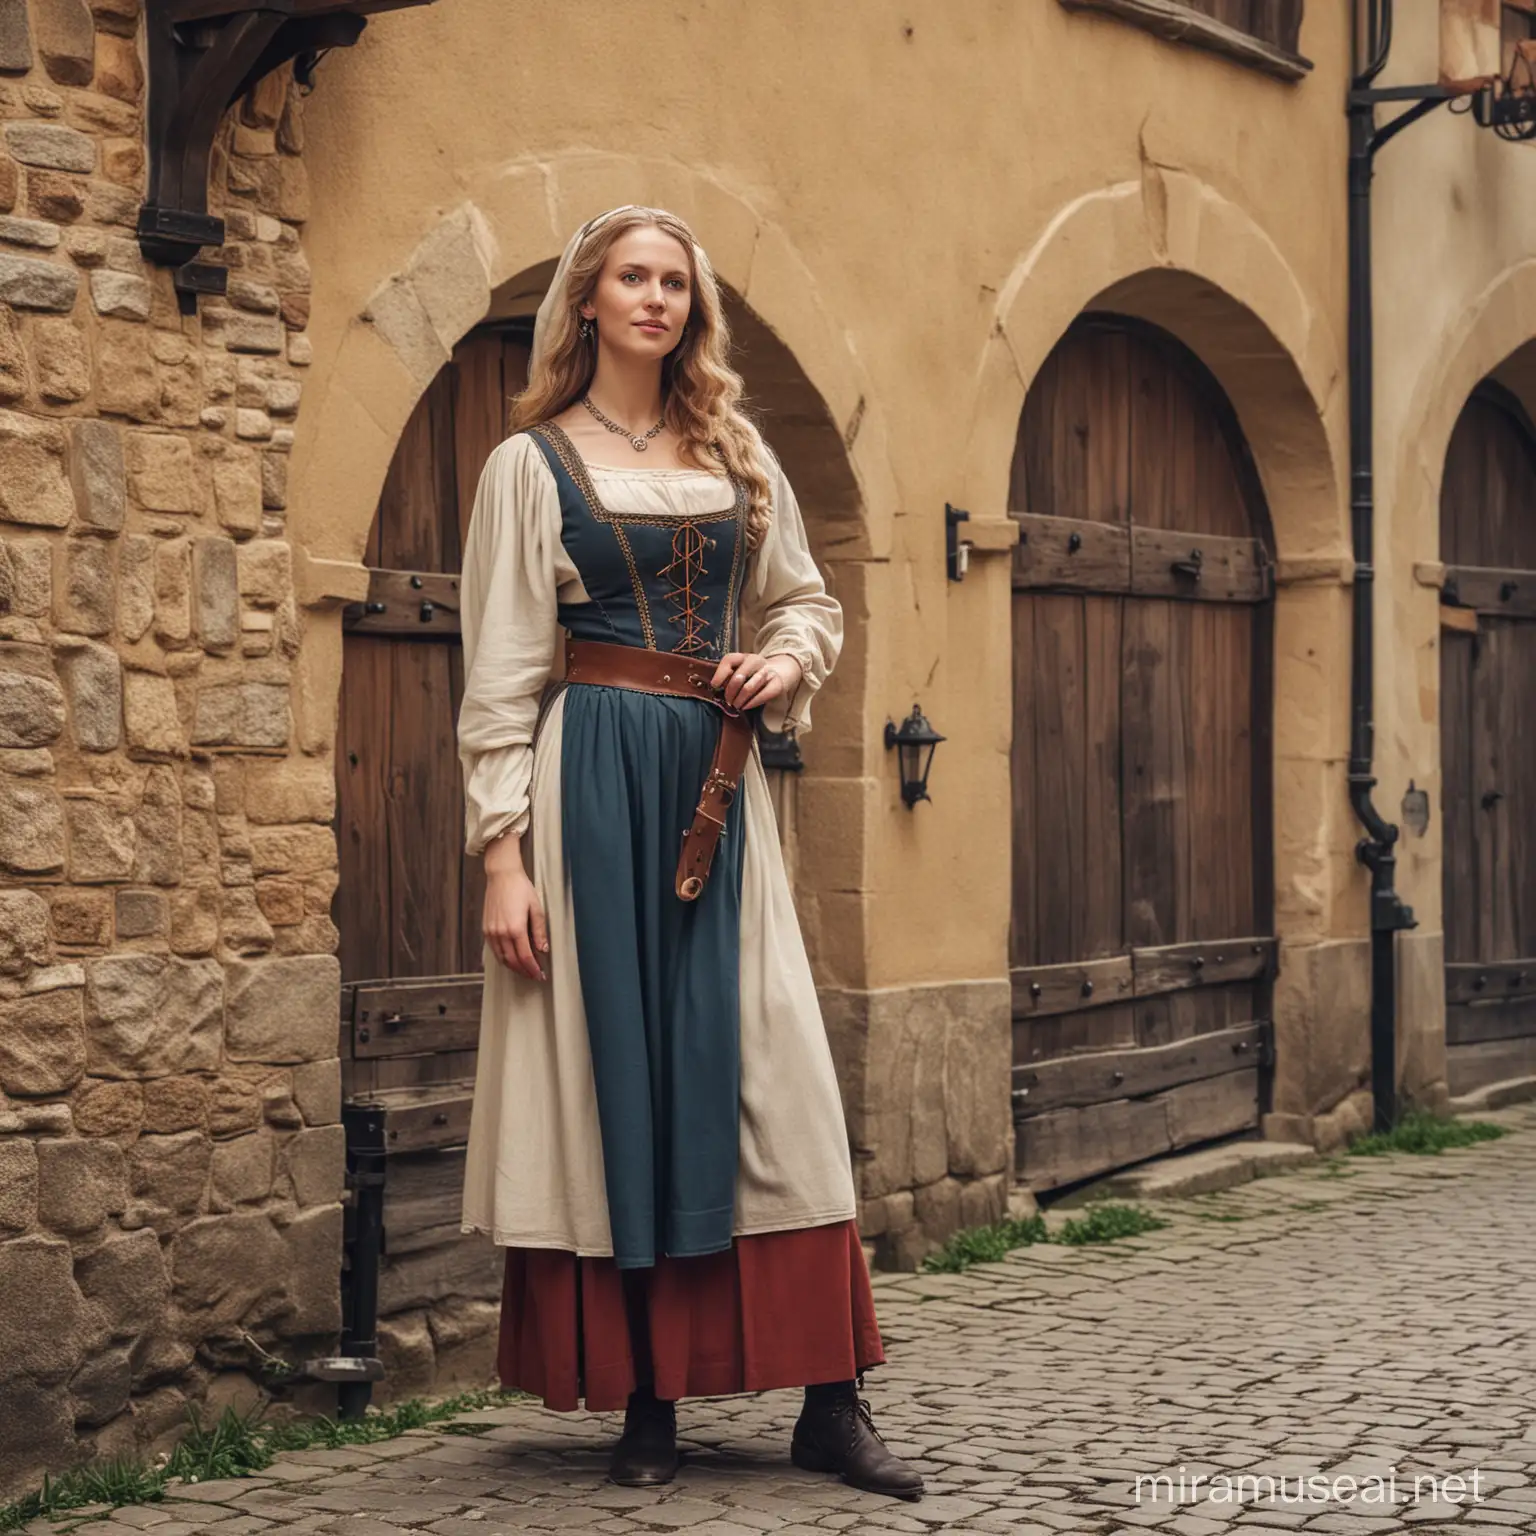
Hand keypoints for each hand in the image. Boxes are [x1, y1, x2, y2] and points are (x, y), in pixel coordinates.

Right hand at [482, 857, 548, 981]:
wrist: (502, 876)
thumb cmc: (521, 888)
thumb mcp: (536, 908)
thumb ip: (539, 931)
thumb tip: (543, 949)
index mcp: (515, 928)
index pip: (525, 957)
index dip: (533, 969)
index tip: (540, 975)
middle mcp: (501, 933)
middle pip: (513, 961)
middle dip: (524, 971)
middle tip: (534, 975)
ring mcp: (491, 932)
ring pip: (502, 958)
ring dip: (513, 967)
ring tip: (524, 969)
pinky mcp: (485, 929)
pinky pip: (494, 950)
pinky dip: (503, 958)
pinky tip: (511, 958)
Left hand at [709, 651, 801, 710]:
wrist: (778, 674)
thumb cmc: (752, 675)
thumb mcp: (740, 671)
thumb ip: (728, 676)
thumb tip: (715, 687)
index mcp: (744, 657)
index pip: (729, 660)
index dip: (720, 673)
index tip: (715, 685)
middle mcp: (756, 661)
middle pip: (738, 676)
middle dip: (730, 692)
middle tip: (728, 701)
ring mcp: (768, 671)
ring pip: (749, 687)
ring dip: (739, 700)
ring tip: (736, 706)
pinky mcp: (777, 684)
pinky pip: (762, 695)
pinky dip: (751, 703)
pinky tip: (745, 707)